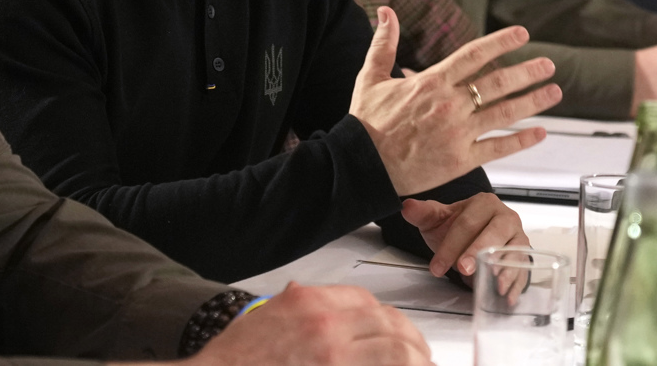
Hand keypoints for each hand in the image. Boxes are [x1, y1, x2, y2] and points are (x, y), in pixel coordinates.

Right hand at [185, 282, 430, 365]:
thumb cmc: (234, 359)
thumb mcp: (262, 318)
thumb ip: (290, 306)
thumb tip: (303, 295)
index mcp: (307, 304)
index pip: (363, 300)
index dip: (386, 318)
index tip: (395, 332)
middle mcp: (325, 323)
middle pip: (387, 323)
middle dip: (410, 340)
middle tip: (422, 355)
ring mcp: (334, 354)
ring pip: (395, 350)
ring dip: (415, 358)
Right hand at [349, 7, 561, 196]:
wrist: (363, 165)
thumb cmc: (367, 123)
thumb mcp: (370, 77)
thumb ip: (383, 43)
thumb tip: (385, 12)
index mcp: (431, 82)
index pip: (474, 55)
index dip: (501, 42)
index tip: (522, 34)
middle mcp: (450, 105)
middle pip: (498, 83)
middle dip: (527, 72)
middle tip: (548, 65)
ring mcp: (458, 133)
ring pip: (505, 114)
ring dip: (533, 101)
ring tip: (553, 92)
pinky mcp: (460, 160)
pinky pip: (498, 148)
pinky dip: (521, 141)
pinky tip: (539, 133)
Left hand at [401, 193, 528, 281]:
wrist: (477, 236)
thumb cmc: (459, 228)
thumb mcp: (438, 220)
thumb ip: (423, 213)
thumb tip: (407, 207)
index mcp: (484, 204)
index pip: (467, 223)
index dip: (451, 245)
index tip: (437, 265)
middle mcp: (506, 217)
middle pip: (493, 234)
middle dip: (477, 253)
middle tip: (463, 270)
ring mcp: (518, 237)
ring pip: (514, 251)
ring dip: (505, 269)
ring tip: (496, 283)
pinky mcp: (525, 257)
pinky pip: (523, 270)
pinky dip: (517, 284)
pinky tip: (508, 296)